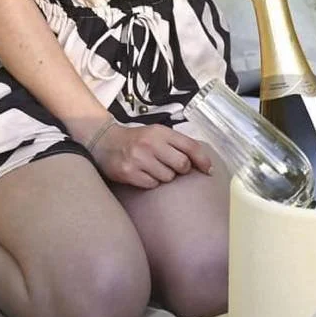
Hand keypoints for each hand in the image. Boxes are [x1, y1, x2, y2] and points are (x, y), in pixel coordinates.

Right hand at [90, 120, 212, 189]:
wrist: (105, 142)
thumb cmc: (137, 139)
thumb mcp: (157, 133)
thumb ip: (176, 143)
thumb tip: (200, 161)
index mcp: (161, 132)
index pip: (190, 146)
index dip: (203, 160)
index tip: (209, 170)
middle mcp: (151, 144)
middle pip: (182, 165)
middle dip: (182, 169)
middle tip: (173, 167)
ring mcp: (139, 158)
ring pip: (168, 177)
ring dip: (165, 176)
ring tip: (154, 168)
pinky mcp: (129, 173)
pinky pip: (152, 184)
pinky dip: (151, 182)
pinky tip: (143, 174)